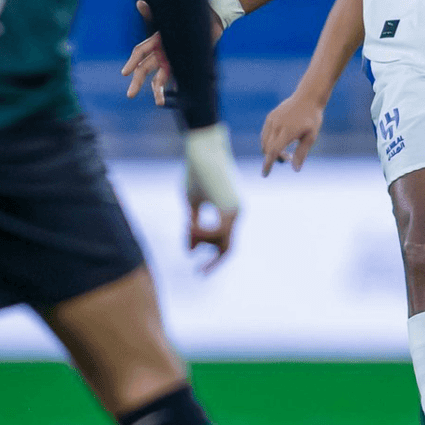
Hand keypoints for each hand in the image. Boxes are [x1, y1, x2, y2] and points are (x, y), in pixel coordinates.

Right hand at [121, 0, 222, 103]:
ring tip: (158, 102)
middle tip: (130, 95)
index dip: (132, 62)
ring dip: (158, 91)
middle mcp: (161, 54)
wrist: (211, 21)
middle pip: (145, 70)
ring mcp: (172, 61)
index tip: (125, 73)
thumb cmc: (189, 18)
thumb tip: (140, 3)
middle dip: (137, 82)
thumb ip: (154, 13)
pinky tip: (175, 98)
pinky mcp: (184, 67)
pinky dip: (175, 89)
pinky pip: (177, 80)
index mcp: (156, 41)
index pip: (139, 52)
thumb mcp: (170, 18)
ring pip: (160, 79)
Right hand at [183, 124, 240, 272]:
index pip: (224, 242)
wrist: (202, 150)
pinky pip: (218, 231)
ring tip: (187, 228)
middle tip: (199, 273)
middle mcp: (237, 213)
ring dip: (202, 241)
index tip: (197, 266)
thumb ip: (193, 227)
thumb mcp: (192, 203)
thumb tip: (191, 252)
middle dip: (213, 262)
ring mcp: (236, 210)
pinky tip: (190, 226)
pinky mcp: (230, 206)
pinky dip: (203, 233)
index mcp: (229, 212)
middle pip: (227, 248)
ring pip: (221, 241)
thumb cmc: (196, 173)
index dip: (211, 256)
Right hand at [260, 91, 325, 174]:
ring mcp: (272, 120)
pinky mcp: (270, 117)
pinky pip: (265, 134)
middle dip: (274, 158)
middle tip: (288, 158)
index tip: (265, 175)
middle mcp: (277, 125)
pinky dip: (269, 142)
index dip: (268, 164)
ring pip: (264, 142)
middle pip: (268, 148)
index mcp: (288, 131)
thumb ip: (301, 153)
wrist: (308, 97)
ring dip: (271, 150)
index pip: (273, 151)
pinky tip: (280, 142)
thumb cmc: (312, 118)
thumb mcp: (311, 137)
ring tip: (285, 151)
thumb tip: (295, 169)